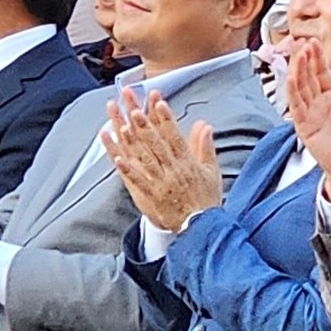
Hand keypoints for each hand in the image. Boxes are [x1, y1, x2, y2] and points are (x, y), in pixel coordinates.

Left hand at [102, 89, 221, 231]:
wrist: (202, 228)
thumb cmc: (205, 201)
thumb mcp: (212, 172)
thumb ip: (206, 147)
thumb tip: (206, 125)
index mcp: (187, 163)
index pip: (175, 136)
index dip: (166, 119)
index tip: (158, 102)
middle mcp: (174, 171)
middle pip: (157, 144)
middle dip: (146, 125)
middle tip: (135, 108)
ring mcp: (162, 184)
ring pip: (147, 159)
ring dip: (135, 142)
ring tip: (123, 126)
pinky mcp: (153, 197)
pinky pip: (139, 182)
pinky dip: (129, 170)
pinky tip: (118, 159)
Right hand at [287, 39, 330, 200]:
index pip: (322, 74)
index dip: (318, 59)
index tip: (316, 42)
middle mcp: (319, 105)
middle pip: (308, 78)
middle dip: (305, 61)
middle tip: (305, 43)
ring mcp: (311, 116)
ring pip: (300, 89)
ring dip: (298, 71)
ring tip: (298, 55)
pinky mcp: (305, 128)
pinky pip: (297, 108)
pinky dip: (293, 93)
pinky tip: (291, 79)